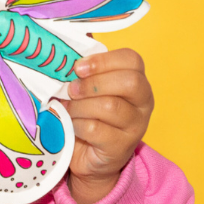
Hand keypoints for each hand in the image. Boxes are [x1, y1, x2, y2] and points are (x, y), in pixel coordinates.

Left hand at [62, 48, 153, 203]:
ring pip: (110, 107)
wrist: (89, 154)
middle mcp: (142, 102)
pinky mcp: (121, 146)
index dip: (103, 60)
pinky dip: (77, 124)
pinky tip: (71, 124)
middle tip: (71, 90)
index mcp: (136, 80)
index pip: (132, 59)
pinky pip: (96, 129)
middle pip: (130, 82)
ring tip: (67, 108)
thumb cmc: (88, 112)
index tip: (78, 68)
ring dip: (80, 106)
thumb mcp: (87, 87)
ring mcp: (135, 126)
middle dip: (93, 83)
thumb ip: (82, 69)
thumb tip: (61, 49)